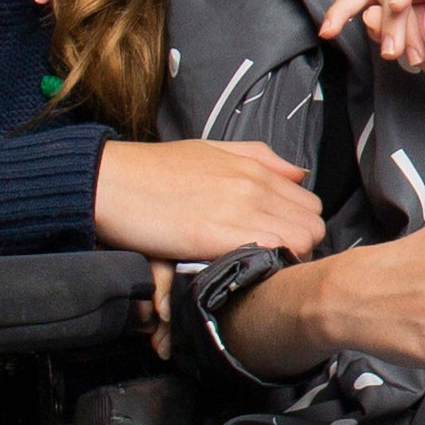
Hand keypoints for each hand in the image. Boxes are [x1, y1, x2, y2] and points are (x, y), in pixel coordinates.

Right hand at [94, 138, 324, 261]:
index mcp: (255, 166)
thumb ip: (260, 158)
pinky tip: (245, 274)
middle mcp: (255, 185)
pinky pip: (271, 253)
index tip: (280, 243)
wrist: (111, 181)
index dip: (299, 228)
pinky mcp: (216, 235)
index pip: (310, 204)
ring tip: (259, 272)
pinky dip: (267, 268)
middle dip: (300, 248)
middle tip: (272, 264)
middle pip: (313, 226)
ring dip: (287, 262)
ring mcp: (239, 208)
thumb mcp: (212, 150)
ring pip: (301, 242)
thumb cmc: (155, 170)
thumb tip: (299, 173)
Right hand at [324, 0, 424, 94]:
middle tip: (397, 52)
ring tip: (386, 51)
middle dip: (392, 19)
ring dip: (373, 23)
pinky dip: (346, 15)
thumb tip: (370, 16)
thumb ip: (424, 22)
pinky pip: (364, 2)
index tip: (397, 7)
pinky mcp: (393, 3)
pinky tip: (331, 29)